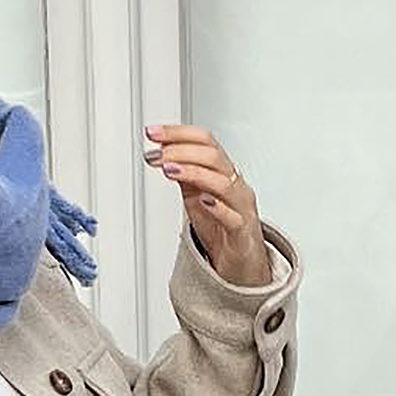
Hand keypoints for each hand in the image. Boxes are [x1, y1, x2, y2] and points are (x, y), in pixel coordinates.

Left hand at [143, 124, 271, 288]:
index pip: (205, 141)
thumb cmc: (221, 228)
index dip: (179, 133)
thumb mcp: (196, 196)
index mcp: (223, 171)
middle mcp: (234, 184)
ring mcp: (241, 207)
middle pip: (212, 156)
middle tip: (157, 153)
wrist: (241, 262)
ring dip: (193, 172)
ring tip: (169, 169)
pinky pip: (233, 217)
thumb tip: (163, 153)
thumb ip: (184, 175)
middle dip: (181, 150)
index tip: (154, 133)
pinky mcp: (241, 233)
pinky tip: (203, 200)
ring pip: (222, 182)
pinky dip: (218, 207)